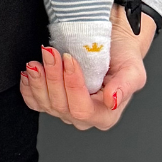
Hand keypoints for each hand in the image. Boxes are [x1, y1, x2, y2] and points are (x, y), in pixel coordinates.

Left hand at [19, 3, 155, 129]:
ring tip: (37, 60)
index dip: (72, 85)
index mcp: (105, 115)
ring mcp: (65, 110)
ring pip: (45, 103)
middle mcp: (84, 117)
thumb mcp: (133, 70)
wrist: (111, 45)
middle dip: (53, 77)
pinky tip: (28, 74)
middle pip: (61, 105)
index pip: (82, 108)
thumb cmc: (124, 58)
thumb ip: (124, 87)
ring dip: (38, 80)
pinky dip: (28, 88)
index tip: (69, 59)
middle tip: (51, 52)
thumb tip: (112, 100)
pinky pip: (34, 102)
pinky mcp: (51, 100)